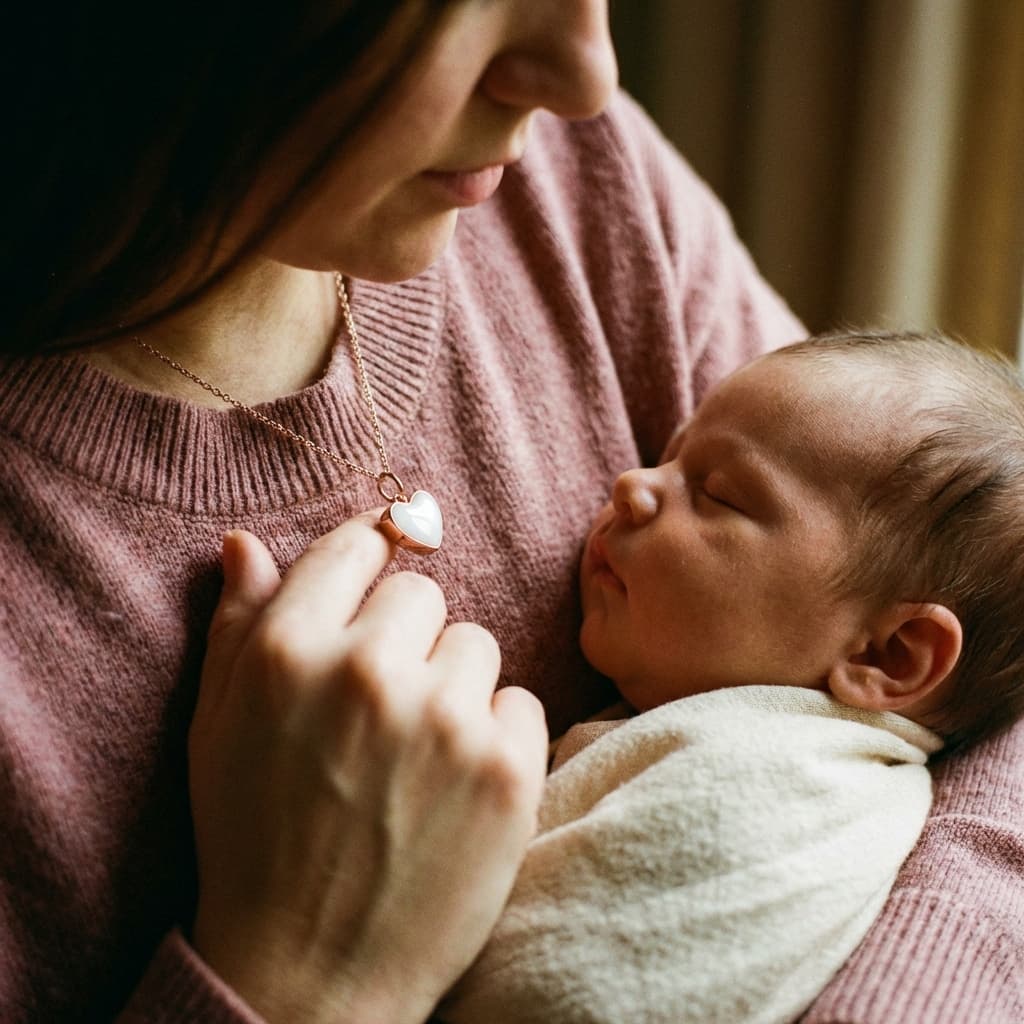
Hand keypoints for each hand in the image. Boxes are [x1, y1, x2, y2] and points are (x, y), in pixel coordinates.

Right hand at [188, 512, 547, 1023]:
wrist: (312, 970)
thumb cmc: (255, 839)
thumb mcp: (219, 727)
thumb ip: (237, 626)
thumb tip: (247, 544)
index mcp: (288, 653)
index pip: (355, 547)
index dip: (371, 554)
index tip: (382, 567)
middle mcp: (367, 673)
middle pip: (424, 593)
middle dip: (408, 638)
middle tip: (383, 708)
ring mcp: (445, 720)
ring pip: (477, 644)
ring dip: (455, 686)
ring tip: (418, 755)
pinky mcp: (508, 769)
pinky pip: (520, 702)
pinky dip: (497, 736)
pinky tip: (457, 785)